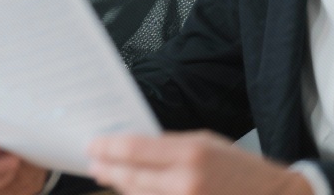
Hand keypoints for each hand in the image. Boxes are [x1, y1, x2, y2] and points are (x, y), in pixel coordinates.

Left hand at [88, 131, 314, 194]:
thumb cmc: (240, 168)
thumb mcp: (206, 143)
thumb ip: (168, 145)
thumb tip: (131, 148)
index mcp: (191, 153)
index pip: (134, 149)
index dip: (108, 147)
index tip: (93, 146)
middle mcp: (186, 182)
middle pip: (131, 177)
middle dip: (108, 169)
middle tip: (94, 163)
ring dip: (121, 186)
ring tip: (110, 176)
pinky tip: (134, 191)